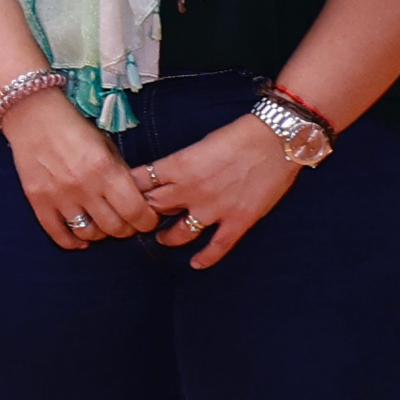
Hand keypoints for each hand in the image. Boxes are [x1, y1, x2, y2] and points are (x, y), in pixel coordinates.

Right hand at [0, 83, 148, 252]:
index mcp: (106, 170)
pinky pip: (58, 234)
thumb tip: (134, 201)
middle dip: (126, 229)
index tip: (146, 218)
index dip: (147, 221)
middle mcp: (84, 187)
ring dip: (100, 234)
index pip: (136, 212)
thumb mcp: (106, 145)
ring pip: (88, 233)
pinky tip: (80, 239)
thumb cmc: (74, 128)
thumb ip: (120, 174)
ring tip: (101, 226)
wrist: (33, 116)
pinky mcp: (38, 200)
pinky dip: (72, 242)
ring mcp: (59, 196)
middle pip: (115, 228)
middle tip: (125, 223)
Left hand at [133, 116, 303, 271]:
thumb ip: (179, 164)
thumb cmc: (239, 135)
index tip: (122, 194)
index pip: (138, 183)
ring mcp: (214, 209)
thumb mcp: (199, 144)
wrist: (278, 139)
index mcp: (178, 166)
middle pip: (153, 209)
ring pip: (178, 233)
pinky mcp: (237, 221)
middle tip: (139, 219)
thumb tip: (163, 174)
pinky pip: (216, 247)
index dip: (127, 190)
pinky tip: (195, 264)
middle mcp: (190, 190)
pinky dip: (205, 258)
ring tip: (163, 238)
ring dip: (167, 237)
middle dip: (143, 215)